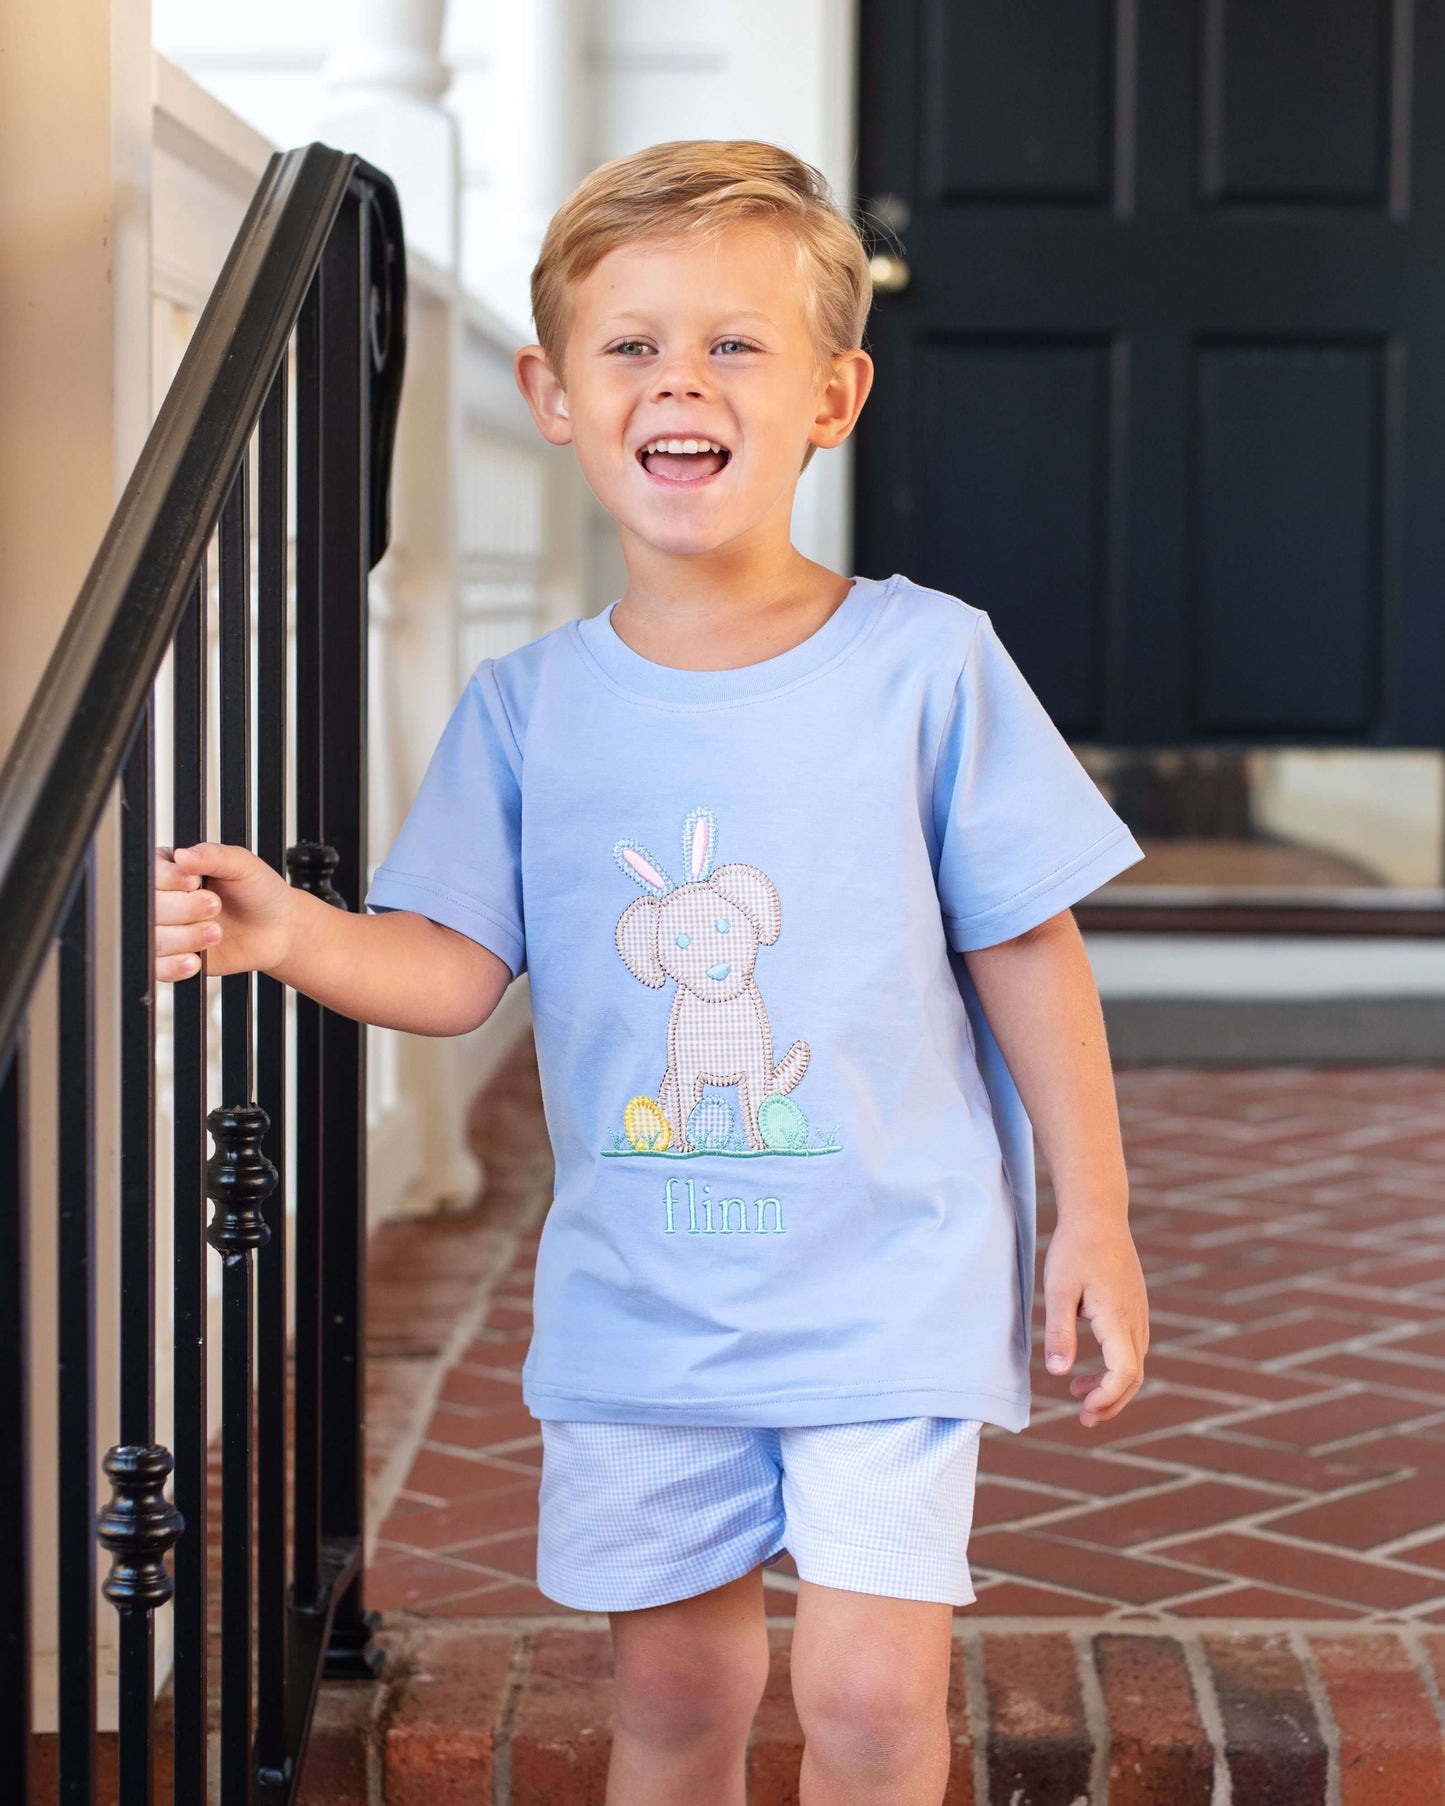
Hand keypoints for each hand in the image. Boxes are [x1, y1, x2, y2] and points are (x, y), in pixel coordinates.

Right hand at [154, 842, 295, 982]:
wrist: (278, 928)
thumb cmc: (258, 891)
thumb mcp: (241, 864)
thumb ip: (211, 856)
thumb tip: (180, 855)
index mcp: (172, 871)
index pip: (150, 875)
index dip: (171, 881)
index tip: (195, 882)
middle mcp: (164, 901)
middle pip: (151, 909)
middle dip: (185, 909)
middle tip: (215, 905)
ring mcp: (167, 931)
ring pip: (155, 939)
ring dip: (186, 937)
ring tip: (216, 932)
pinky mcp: (173, 959)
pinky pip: (158, 968)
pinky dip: (176, 965)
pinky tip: (197, 959)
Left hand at [1041, 1213, 1147, 1426]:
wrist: (1098, 1215)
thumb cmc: (1075, 1249)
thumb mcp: (1058, 1289)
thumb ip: (1059, 1332)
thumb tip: (1058, 1373)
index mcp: (1118, 1317)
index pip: (1124, 1372)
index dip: (1107, 1397)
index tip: (1083, 1407)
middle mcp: (1136, 1320)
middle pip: (1134, 1376)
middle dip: (1111, 1403)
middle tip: (1084, 1419)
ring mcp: (1139, 1314)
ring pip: (1135, 1364)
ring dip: (1112, 1387)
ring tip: (1080, 1396)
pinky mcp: (1135, 1308)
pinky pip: (1132, 1348)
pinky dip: (1115, 1368)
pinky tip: (1090, 1368)